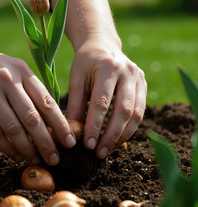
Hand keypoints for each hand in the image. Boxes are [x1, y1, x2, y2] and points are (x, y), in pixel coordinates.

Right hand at [0, 36, 76, 164]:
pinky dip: (7, 147)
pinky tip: (14, 155)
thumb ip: (24, 85)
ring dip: (27, 149)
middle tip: (55, 159)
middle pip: (34, 118)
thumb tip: (44, 115)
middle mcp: (7, 80)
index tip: (69, 141)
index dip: (60, 125)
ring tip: (36, 160)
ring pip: (14, 128)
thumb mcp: (6, 64)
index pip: (47, 101)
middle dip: (47, 142)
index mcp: (20, 69)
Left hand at [65, 37, 146, 158]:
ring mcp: (139, 79)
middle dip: (111, 135)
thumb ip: (74, 104)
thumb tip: (71, 134)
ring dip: (122, 136)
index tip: (87, 144)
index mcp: (108, 67)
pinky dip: (129, 129)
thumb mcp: (76, 79)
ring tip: (107, 151)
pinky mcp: (144, 85)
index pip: (101, 102)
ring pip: (136, 114)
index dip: (95, 126)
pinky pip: (140, 112)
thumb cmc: (85, 63)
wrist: (103, 44)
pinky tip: (117, 140)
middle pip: (123, 110)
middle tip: (99, 153)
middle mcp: (128, 72)